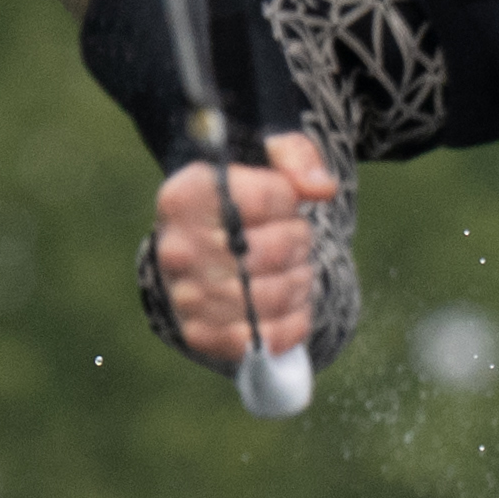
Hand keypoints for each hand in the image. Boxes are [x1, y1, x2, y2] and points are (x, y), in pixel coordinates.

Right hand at [146, 132, 349, 369]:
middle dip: (298, 241)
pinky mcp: (201, 335)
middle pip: (274, 250)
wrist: (200, 245)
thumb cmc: (239, 200)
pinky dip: (293, 321)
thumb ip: (296, 158)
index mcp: (185, 197)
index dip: (289, 199)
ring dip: (300, 281)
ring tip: (291, 268)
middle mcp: (176, 249)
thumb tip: (322, 188)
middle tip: (291, 237)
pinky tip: (288, 303)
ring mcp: (186, 297)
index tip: (283, 200)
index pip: (265, 198)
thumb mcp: (262, 159)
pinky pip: (267, 339)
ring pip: (276, 296)